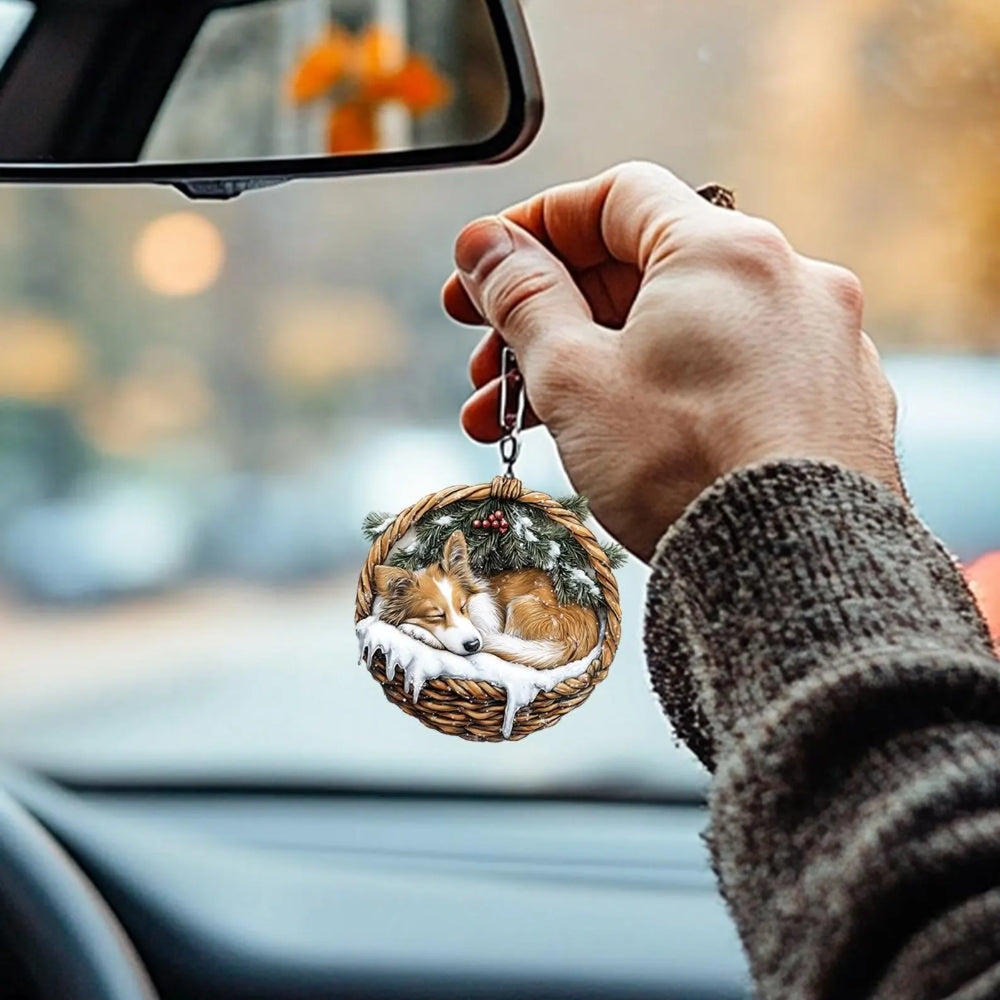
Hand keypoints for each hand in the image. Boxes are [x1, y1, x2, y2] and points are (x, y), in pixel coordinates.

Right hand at [442, 161, 900, 561]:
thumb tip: (483, 244)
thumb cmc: (684, 466)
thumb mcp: (575, 376)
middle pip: (644, 271)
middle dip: (551, 316)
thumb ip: (523, 297)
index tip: (489, 268)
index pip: (615, 198)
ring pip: (682, 331)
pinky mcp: (831, 402)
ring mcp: (819, 343)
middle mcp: (787, 279)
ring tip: (524, 421)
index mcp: (723, 251)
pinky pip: (729, 373)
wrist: (794, 569)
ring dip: (596, 365)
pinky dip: (665, 389)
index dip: (537, 226)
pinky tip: (616, 438)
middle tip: (489, 364)